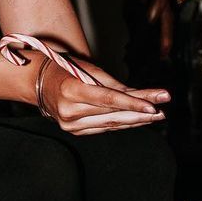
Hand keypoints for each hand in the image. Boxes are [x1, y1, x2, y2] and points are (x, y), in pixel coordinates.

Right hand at [37, 58, 170, 135]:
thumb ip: (111, 84)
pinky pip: (104, 127)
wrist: (38, 83)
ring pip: (111, 124)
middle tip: (163, 110)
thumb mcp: (87, 69)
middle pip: (113, 114)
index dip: (133, 103)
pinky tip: (137, 120)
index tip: (154, 104)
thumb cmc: (64, 69)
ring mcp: (71, 125)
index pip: (108, 100)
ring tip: (156, 116)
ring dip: (136, 120)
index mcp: (71, 91)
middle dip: (141, 112)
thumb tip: (138, 96)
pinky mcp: (75, 131)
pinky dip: (122, 124)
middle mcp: (69, 112)